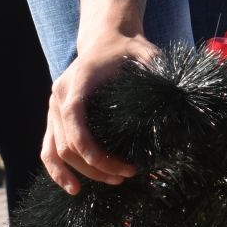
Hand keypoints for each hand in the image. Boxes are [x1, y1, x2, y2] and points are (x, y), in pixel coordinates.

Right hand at [41, 32, 158, 193]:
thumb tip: (178, 99)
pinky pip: (48, 149)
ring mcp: (53, 108)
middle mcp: (59, 96)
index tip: (123, 166)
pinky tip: (74, 188)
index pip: (74, 121)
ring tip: (112, 182)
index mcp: (77, 82)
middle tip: (128, 175)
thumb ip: (159, 72)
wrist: (106, 39)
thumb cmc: (128, 49)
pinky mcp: (55, 118)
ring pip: (55, 151)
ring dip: (80, 173)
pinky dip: (57, 171)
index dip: (93, 151)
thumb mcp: (147, 55)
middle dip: (96, 167)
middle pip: (67, 144)